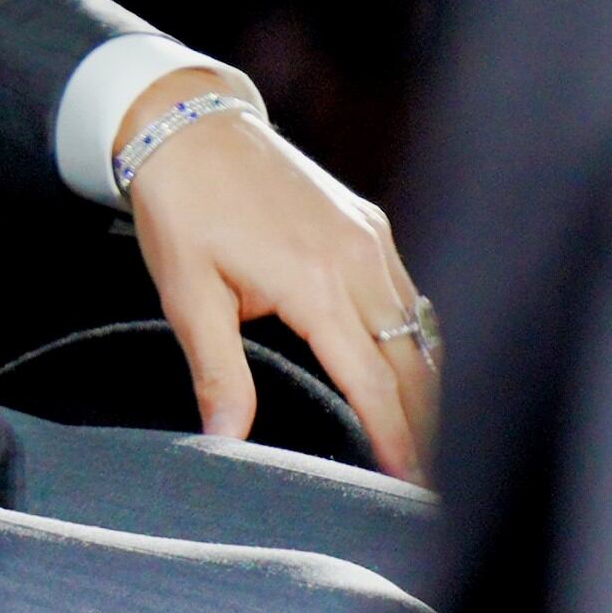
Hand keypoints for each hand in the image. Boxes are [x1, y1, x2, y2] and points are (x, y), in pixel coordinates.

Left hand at [118, 68, 438, 482]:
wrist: (186, 127)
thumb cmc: (181, 210)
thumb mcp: (188, 297)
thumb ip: (219, 373)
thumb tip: (227, 439)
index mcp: (316, 285)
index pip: (375, 382)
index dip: (399, 439)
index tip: (414, 485)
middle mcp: (358, 260)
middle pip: (414, 362)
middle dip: (427, 422)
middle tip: (430, 479)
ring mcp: (371, 237)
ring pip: (419, 326)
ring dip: (425, 382)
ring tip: (426, 437)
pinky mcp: (369, 223)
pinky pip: (406, 292)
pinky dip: (413, 336)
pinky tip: (406, 369)